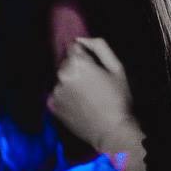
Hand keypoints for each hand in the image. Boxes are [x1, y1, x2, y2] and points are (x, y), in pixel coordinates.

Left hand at [47, 37, 136, 153]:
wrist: (112, 132)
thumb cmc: (118, 99)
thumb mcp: (117, 68)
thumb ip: (99, 46)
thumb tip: (81, 39)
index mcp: (77, 63)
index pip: (74, 47)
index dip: (86, 57)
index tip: (95, 68)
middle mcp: (61, 74)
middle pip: (66, 63)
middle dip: (77, 69)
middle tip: (94, 84)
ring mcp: (55, 91)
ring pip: (62, 79)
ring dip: (71, 83)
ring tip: (87, 97)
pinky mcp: (52, 105)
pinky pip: (58, 94)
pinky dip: (66, 96)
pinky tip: (80, 105)